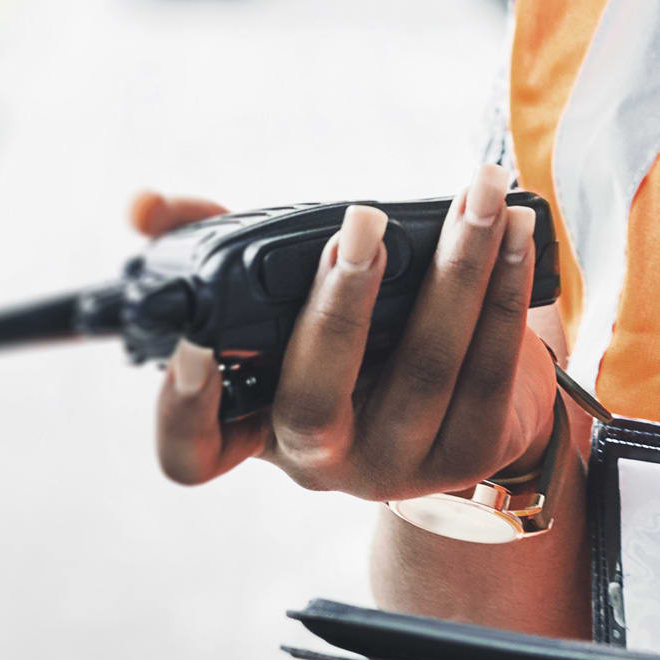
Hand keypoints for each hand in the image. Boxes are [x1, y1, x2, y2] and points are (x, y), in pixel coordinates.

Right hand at [141, 163, 553, 500]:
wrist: (468, 407)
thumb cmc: (358, 337)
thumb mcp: (288, 300)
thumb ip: (218, 241)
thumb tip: (145, 204)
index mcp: (258, 425)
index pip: (193, 453)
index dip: (184, 410)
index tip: (196, 345)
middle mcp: (322, 459)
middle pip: (316, 403)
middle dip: (338, 307)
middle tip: (360, 223)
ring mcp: (399, 463)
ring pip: (424, 371)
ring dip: (456, 271)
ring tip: (474, 196)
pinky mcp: (473, 450)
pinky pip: (490, 368)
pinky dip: (504, 290)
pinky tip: (514, 232)